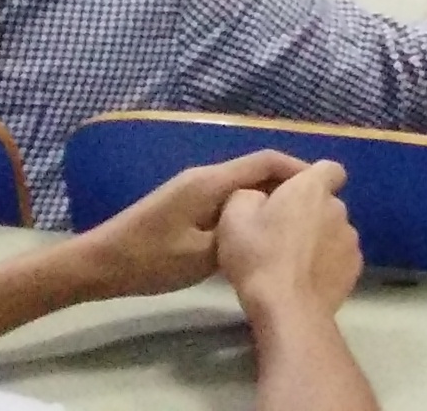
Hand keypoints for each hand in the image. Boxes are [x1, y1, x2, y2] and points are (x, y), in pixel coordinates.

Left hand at [75, 151, 310, 298]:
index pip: (266, 161)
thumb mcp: (201, 255)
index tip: (329, 182)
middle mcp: (204, 176)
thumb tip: (271, 225)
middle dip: (290, 182)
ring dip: (270, 195)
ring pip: (243, 183)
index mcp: (211, 182)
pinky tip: (259, 229)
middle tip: (319, 204)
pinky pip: (228, 196)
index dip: (300, 168)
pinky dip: (250, 205)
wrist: (96, 264)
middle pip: (257, 168)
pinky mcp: (184, 203)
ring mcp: (192, 188)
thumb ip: (240, 236)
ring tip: (296, 219)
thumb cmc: (148, 260)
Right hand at [216, 160, 362, 322]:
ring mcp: (351, 239)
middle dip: (308, 212)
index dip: (311, 178)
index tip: (291, 194)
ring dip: (318, 239)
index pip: (328, 168)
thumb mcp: (234, 217)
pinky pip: (339, 257)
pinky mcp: (355, 267)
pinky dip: (326, 263)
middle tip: (279, 233)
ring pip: (333, 231)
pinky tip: (305, 279)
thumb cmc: (258, 256)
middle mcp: (338, 208)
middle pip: (326, 202)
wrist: (288, 307)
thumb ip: (248, 194)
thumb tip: (259, 196)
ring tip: (291, 262)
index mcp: (312, 189)